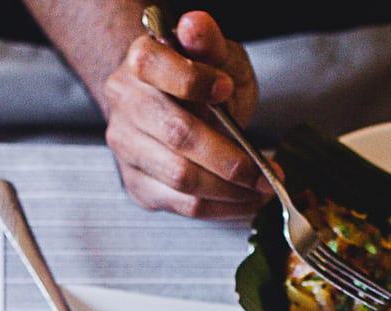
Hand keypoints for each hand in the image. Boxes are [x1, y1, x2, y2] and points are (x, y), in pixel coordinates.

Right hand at [100, 10, 266, 219]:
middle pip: (177, 135)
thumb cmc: (198, 79)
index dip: (195, 82)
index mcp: (141, 62)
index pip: (156, 69)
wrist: (171, 104)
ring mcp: (127, 148)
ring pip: (180, 178)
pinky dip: (220, 206)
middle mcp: (126, 105)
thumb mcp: (215, 54)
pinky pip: (182, 204)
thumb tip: (195, 25)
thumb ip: (209, 43)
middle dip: (229, 157)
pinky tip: (243, 200)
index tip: (227, 89)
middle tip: (264, 168)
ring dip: (229, 188)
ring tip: (261, 187)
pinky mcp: (137, 183)